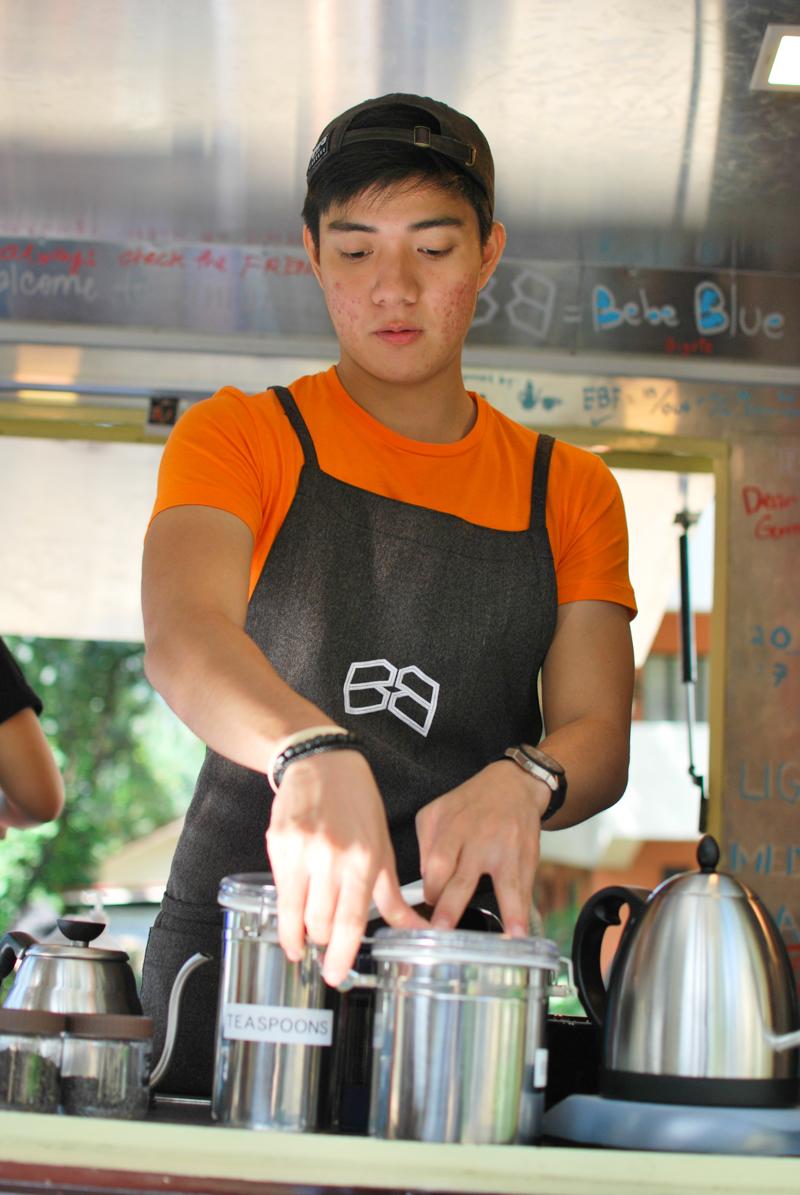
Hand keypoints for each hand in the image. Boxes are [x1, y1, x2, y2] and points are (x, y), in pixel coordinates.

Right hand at [266, 749, 425, 986]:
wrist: (323, 765)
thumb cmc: (358, 806)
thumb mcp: (383, 848)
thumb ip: (393, 896)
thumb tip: (414, 930)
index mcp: (364, 859)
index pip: (351, 919)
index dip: (342, 954)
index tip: (334, 975)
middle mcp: (332, 857)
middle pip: (320, 923)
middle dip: (321, 941)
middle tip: (323, 946)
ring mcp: (302, 850)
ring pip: (295, 913)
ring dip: (298, 933)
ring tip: (301, 939)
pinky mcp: (278, 844)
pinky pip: (280, 891)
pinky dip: (285, 908)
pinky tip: (291, 909)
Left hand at [415, 761, 550, 935]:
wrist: (514, 784)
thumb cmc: (471, 801)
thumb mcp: (437, 810)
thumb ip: (426, 843)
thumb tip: (426, 879)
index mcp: (455, 828)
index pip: (438, 863)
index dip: (431, 887)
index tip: (429, 902)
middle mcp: (481, 840)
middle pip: (463, 878)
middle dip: (452, 906)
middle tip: (443, 930)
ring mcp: (508, 850)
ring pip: (507, 885)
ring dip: (509, 912)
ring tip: (509, 937)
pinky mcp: (528, 857)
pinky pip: (525, 888)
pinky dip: (525, 910)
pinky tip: (523, 930)